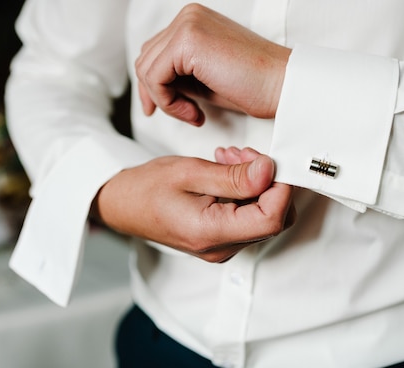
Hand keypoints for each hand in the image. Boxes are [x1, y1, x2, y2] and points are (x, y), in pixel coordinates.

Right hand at [91, 150, 293, 261]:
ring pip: (264, 217)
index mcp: (211, 233)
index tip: (270, 161)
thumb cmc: (146, 188)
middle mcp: (221, 248)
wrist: (122, 204)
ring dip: (257, 184)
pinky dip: (247, 191)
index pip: (271, 219)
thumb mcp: (190, 172)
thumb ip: (233, 176)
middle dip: (269, 183)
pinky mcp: (222, 239)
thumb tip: (269, 171)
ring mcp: (222, 246)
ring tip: (230, 158)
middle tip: (246, 155)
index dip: (280, 188)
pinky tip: (227, 171)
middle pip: (274, 220)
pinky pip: (249, 217)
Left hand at [135, 3, 291, 125]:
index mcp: (194, 19)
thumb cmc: (253, 86)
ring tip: (194, 115)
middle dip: (157, 94)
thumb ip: (178, 74)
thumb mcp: (205, 78)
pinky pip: (154, 77)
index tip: (172, 109)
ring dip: (165, 100)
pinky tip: (195, 113)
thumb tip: (150, 86)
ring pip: (146, 68)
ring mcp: (187, 24)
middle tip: (185, 115)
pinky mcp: (187, 40)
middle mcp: (188, 15)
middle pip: (146, 58)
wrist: (283, 85)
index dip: (155, 85)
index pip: (155, 51)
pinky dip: (168, 102)